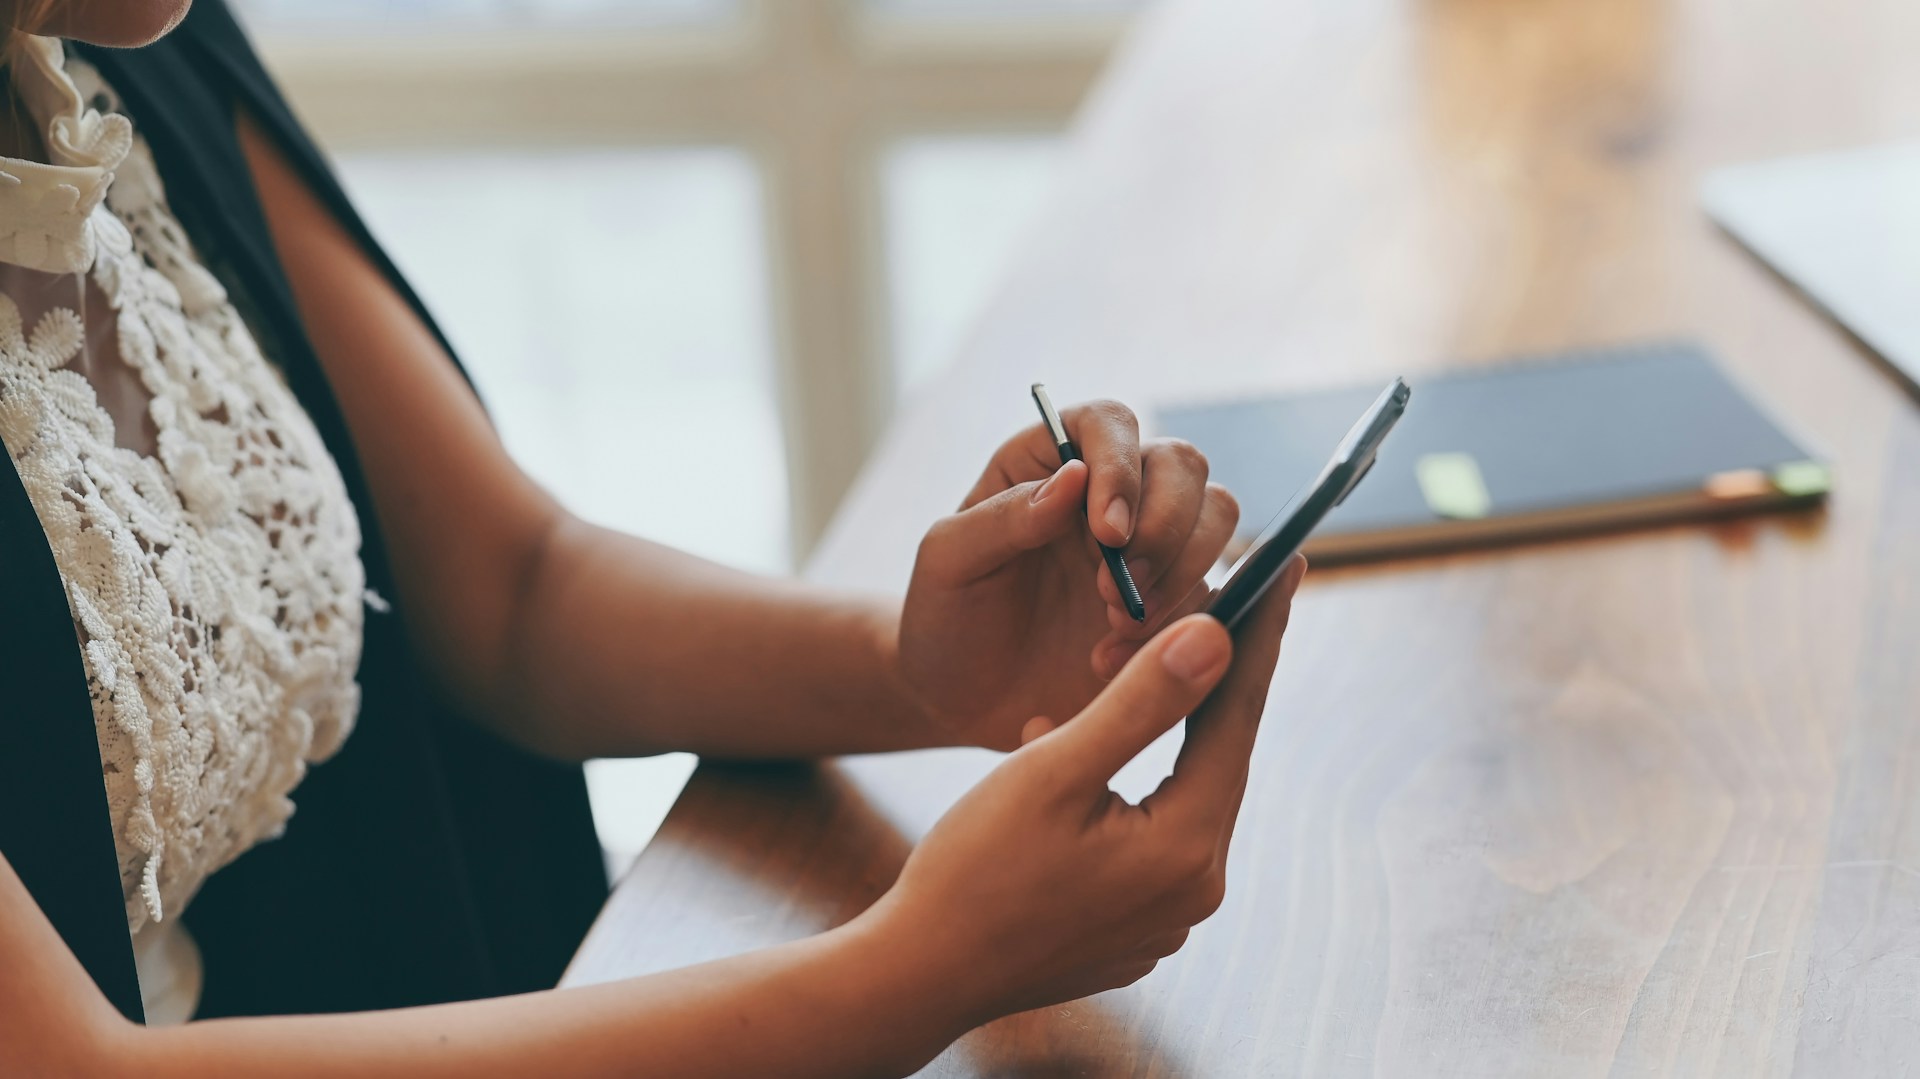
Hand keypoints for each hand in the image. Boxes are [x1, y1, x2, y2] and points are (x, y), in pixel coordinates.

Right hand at [862, 559, 1303, 1027]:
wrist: (917, 975)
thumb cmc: (974, 870)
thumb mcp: (1053, 769)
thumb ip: (1140, 700)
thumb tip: (1215, 635)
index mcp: (1186, 849)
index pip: (1237, 717)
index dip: (1256, 635)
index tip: (1284, 567)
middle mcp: (1193, 891)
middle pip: (1211, 757)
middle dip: (1190, 686)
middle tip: (1201, 607)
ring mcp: (1165, 920)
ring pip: (1170, 797)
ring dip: (1135, 741)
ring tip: (1082, 696)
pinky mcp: (1132, 930)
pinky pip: (1140, 840)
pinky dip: (1113, 794)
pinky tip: (1053, 763)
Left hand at [898, 400, 1240, 749]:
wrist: (963, 701)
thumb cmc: (945, 618)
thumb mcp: (947, 564)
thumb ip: (1002, 518)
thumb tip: (1073, 477)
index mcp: (1050, 462)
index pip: (1109, 424)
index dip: (1121, 467)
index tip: (1109, 532)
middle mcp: (1110, 493)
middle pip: (1181, 464)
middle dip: (1163, 526)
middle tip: (1114, 592)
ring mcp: (1151, 546)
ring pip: (1216, 515)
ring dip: (1182, 570)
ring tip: (1117, 627)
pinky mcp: (1177, 601)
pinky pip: (1213, 592)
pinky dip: (1180, 624)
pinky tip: (1114, 662)